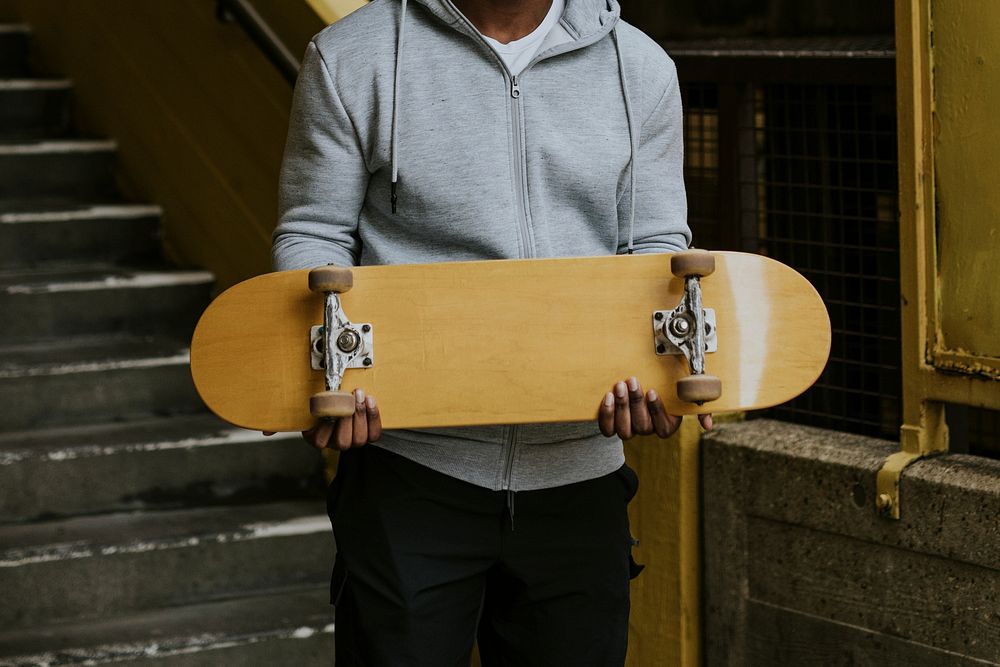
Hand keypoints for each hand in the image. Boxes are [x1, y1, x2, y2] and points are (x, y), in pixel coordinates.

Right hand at [262, 388, 381, 449]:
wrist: (346, 398)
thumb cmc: (320, 404)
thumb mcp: (300, 413)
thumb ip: (282, 421)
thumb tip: (264, 432)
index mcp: (317, 439)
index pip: (319, 441)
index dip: (326, 426)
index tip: (328, 407)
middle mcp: (335, 443)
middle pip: (343, 442)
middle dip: (347, 419)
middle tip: (350, 397)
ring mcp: (354, 440)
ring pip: (360, 439)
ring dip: (361, 416)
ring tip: (359, 396)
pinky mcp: (370, 434)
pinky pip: (375, 433)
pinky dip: (374, 417)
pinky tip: (370, 401)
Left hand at [597, 376, 711, 439]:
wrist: (635, 384)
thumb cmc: (663, 384)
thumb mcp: (682, 390)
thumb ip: (699, 405)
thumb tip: (708, 425)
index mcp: (667, 425)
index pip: (663, 428)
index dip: (656, 411)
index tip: (652, 391)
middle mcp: (648, 429)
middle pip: (643, 427)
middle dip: (636, 403)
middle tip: (632, 381)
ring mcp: (630, 430)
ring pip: (625, 430)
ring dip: (621, 407)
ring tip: (619, 387)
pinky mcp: (613, 426)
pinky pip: (608, 430)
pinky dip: (607, 415)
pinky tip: (608, 397)